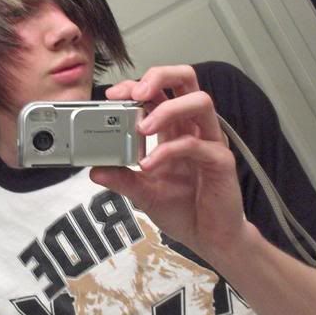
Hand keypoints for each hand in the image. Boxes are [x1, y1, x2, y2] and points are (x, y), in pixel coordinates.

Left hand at [90, 65, 249, 261]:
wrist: (209, 238)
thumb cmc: (183, 208)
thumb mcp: (143, 192)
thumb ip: (121, 178)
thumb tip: (94, 169)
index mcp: (176, 128)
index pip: (160, 90)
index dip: (137, 84)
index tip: (113, 95)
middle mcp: (195, 128)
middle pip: (187, 79)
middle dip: (159, 76)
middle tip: (134, 94)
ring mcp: (211, 142)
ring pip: (199, 102)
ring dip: (166, 109)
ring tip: (142, 128)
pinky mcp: (221, 161)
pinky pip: (196, 145)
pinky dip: (168, 151)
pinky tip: (149, 165)